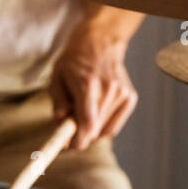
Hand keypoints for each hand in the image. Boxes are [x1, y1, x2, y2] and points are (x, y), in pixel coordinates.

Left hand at [50, 16, 139, 149]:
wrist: (101, 42)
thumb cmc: (74, 60)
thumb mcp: (57, 76)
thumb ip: (58, 101)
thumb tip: (60, 122)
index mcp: (88, 85)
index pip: (87, 124)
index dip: (77, 141)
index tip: (68, 146)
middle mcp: (109, 90)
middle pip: (94, 130)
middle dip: (79, 135)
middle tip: (69, 128)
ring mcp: (122, 94)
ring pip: (104, 131)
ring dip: (91, 129)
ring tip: (83, 110)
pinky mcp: (130, 97)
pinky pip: (114, 126)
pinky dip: (102, 125)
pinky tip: (96, 110)